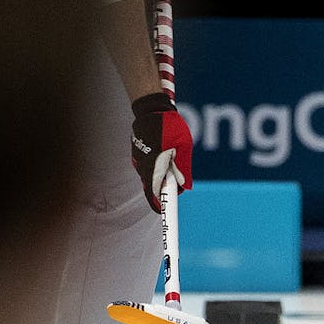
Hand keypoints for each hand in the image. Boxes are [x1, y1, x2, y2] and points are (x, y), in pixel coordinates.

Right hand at [130, 92, 192, 212]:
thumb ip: (183, 168)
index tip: (164, 214)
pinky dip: (158, 165)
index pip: (154, 194)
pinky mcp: (138, 155)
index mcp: (154, 166)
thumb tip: (185, 187)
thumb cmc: (170, 126)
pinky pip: (150, 167)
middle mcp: (143, 166)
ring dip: (164, 173)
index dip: (160, 206)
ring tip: (170, 153)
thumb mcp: (183, 147)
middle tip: (177, 176)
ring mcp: (139, 160)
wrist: (151, 109)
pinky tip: (164, 150)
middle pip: (155, 187)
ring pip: (153, 176)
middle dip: (167, 186)